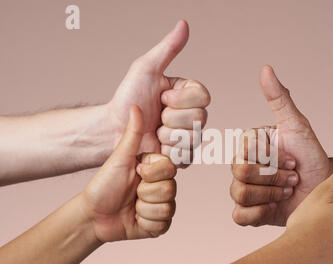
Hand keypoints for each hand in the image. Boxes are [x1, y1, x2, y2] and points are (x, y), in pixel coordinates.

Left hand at [81, 105, 176, 242]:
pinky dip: (144, 223)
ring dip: (143, 208)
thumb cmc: (104, 184)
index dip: (152, 173)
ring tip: (132, 206)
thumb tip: (134, 107)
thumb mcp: (120, 158)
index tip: (137, 172)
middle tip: (132, 192)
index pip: (170, 168)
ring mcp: (162, 206)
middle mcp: (163, 186)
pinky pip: (162, 225)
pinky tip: (134, 219)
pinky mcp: (159, 225)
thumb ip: (133, 134)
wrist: (93, 215)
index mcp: (157, 169)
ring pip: (167, 208)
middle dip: (145, 193)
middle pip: (170, 189)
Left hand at [107, 20, 209, 165]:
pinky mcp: (182, 155)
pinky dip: (169, 151)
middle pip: (200, 118)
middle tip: (157, 117)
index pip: (203, 96)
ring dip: (169, 135)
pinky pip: (187, 155)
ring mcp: (189, 136)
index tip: (161, 97)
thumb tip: (184, 24)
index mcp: (188, 94)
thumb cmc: (128, 98)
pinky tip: (158, 145)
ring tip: (155, 132)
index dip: (181, 99)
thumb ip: (168, 48)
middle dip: (172, 119)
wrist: (114, 130)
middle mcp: (193, 114)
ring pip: (194, 138)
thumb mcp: (146, 68)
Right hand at [230, 65, 328, 225]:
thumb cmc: (311, 157)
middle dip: (274, 178)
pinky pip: (240, 217)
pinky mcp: (247, 213)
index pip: (244, 152)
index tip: (292, 159)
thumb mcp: (298, 126)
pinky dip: (262, 213)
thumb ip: (280, 99)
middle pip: (240, 174)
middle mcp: (241, 167)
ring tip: (289, 190)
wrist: (325, 191)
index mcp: (248, 146)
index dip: (271, 159)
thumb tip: (266, 69)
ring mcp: (242, 191)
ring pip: (240, 195)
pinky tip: (278, 206)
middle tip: (293, 176)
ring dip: (273, 194)